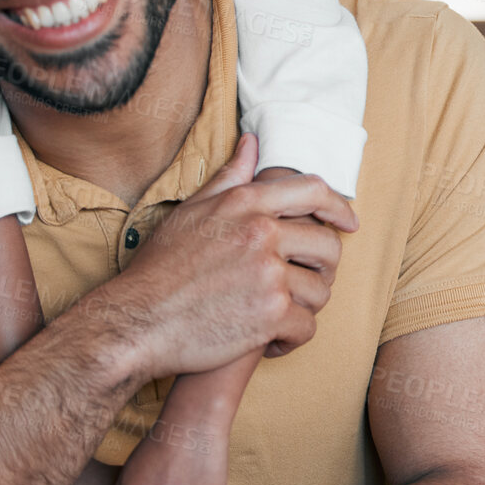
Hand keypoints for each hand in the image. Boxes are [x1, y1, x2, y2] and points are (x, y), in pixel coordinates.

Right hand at [100, 133, 359, 377]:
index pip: (314, 190)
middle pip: (328, 245)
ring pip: (321, 290)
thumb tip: (252, 143)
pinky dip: (291, 339)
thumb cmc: (160, 269)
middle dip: (323, 268)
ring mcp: (269, 274)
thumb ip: (228, 178)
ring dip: (304, 308)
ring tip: (279, 315)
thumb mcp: (191, 212)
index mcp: (246, 203)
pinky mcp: (271, 315)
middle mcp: (262, 233)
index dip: (338, 207)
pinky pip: (307, 327)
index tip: (349, 223)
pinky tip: (269, 341)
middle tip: (305, 285)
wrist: (135, 322)